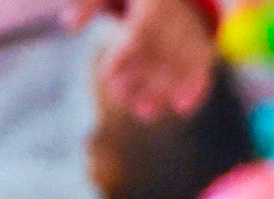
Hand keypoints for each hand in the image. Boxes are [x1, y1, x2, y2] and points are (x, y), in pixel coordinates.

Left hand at [85, 0, 214, 121]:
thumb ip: (87, 4)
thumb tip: (69, 25)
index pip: (141, 33)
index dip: (126, 57)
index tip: (108, 77)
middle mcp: (177, 13)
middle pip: (163, 54)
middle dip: (143, 80)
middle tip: (122, 100)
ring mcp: (194, 29)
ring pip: (183, 67)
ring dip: (164, 93)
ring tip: (143, 113)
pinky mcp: (204, 43)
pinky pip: (203, 69)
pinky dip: (195, 90)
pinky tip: (181, 109)